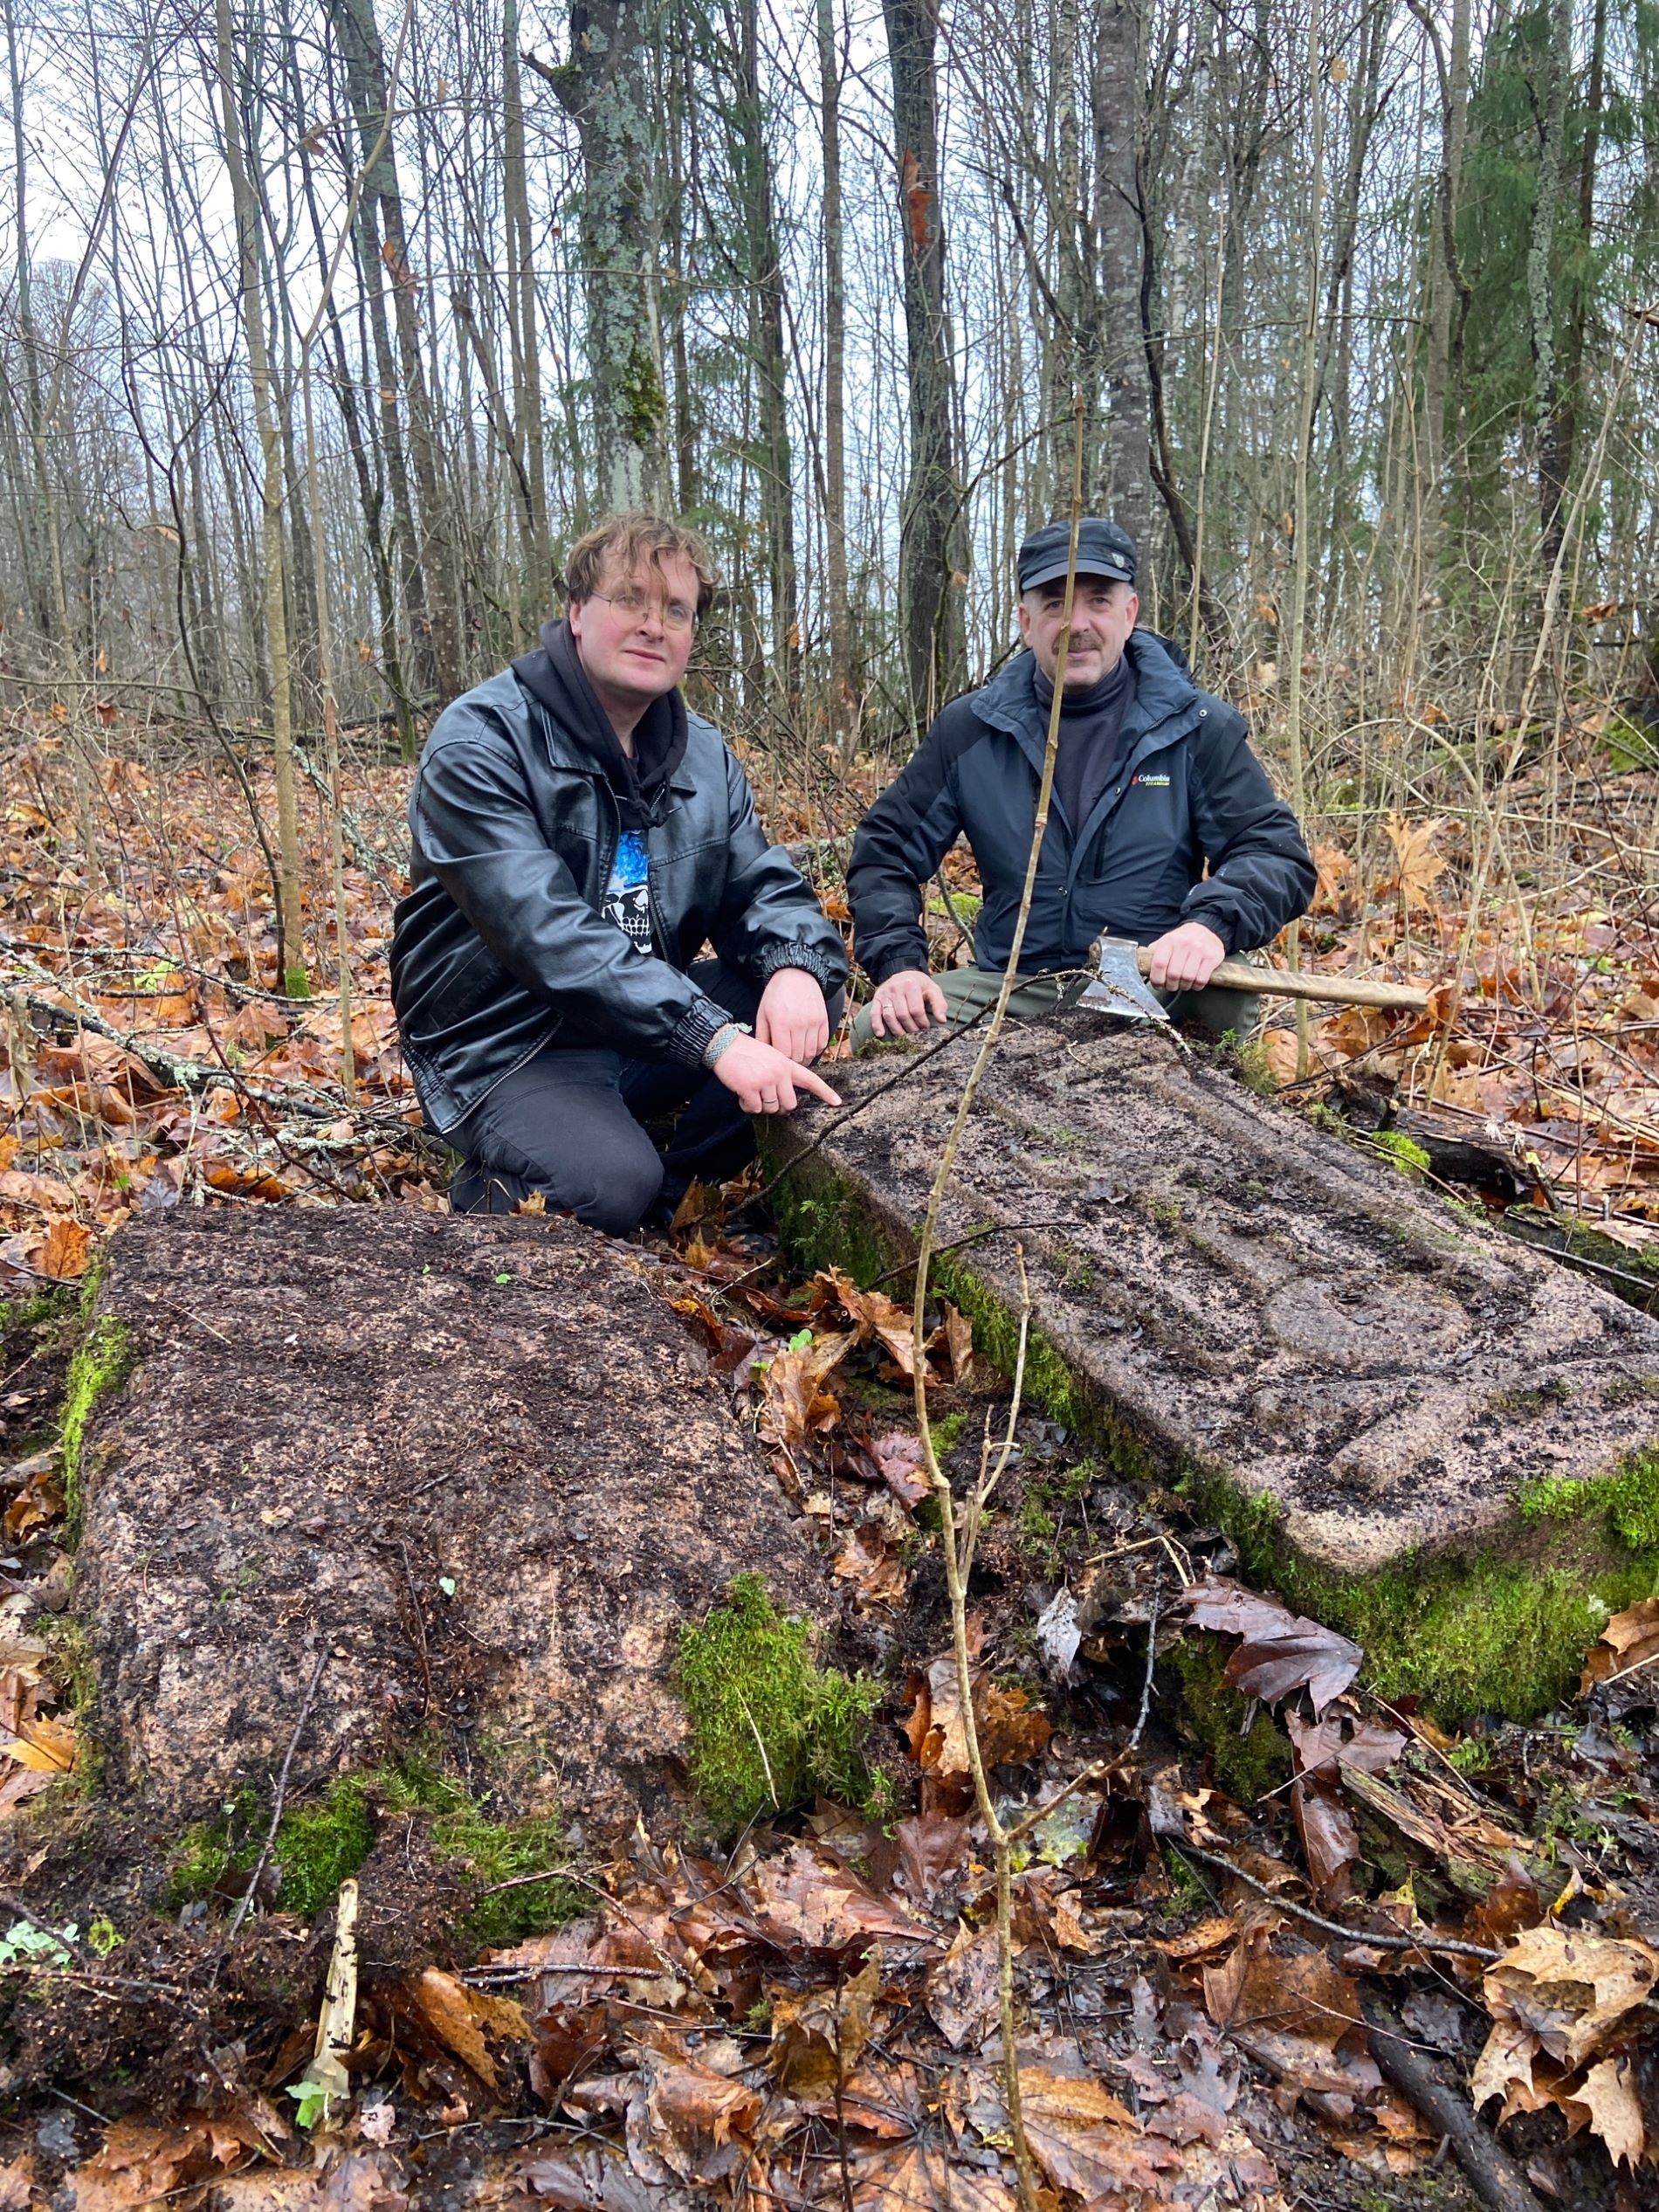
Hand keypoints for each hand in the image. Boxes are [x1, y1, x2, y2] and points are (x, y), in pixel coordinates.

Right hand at [714, 1034, 841, 1115]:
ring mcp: (766, 1080)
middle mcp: (779, 1072)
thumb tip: (784, 1098)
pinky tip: (742, 1096)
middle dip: (778, 1107)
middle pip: (790, 1104)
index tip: (837, 1102)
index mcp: (787, 1064)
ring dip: (760, 1106)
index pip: (811, 1080)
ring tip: (751, 1093)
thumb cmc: (746, 1052)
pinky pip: (755, 1108)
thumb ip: (781, 1073)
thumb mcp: (771, 1056)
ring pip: (771, 1108)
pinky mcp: (751, 1088)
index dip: (825, 1092)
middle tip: (766, 1100)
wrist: (724, 1045)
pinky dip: (747, 1106)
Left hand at [755, 967, 830, 1063]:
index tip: (778, 1062)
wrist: (796, 974)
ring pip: (811, 1052)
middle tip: (788, 1063)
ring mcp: (813, 1022)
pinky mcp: (823, 1019)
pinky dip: (816, 1049)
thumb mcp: (763, 1013)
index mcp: (781, 1022)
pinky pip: (822, 1043)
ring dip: (805, 1058)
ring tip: (797, 1056)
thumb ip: (762, 1036)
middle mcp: (799, 1023)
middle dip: (792, 1062)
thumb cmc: (776, 994)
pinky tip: (808, 1047)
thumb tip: (763, 1056)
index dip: (781, 1062)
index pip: (783, 1055)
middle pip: (798, 1056)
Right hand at [867, 967, 949, 1037]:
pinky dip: (876, 1025)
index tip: (926, 1028)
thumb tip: (942, 1020)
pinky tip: (881, 1035)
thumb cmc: (920, 985)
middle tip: (917, 1034)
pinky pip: (874, 1014)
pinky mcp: (877, 999)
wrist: (903, 973)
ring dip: (897, 1030)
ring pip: (889, 1016)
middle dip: (911, 1028)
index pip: (916, 1010)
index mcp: (911, 984)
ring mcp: (884, 994)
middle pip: (902, 1015)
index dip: (922, 1022)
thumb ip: (939, 1004)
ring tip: (905, 1038)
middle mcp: (895, 988)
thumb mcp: (933, 989)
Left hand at [1145, 921, 1226, 992]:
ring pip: (1187, 978)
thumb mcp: (1166, 941)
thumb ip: (1154, 953)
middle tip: (1171, 986)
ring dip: (1184, 986)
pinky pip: (1201, 979)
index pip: (1159, 964)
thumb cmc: (1183, 940)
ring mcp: (1199, 950)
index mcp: (1169, 941)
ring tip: (1183, 983)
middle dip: (1171, 985)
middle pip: (1173, 974)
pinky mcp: (1212, 957)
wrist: (1206, 929)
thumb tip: (1142, 967)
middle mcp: (1184, 944)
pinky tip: (1194, 982)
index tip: (1158, 984)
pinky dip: (1196, 986)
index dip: (1157, 979)